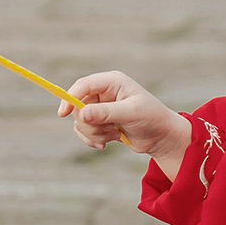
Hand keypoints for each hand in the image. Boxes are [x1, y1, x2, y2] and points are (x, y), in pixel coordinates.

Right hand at [58, 71, 191, 178]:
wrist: (162, 137)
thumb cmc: (152, 118)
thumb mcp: (131, 113)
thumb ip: (106, 113)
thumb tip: (81, 114)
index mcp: (112, 82)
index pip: (83, 85)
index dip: (70, 97)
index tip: (63, 113)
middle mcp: (104, 92)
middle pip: (78, 106)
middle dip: (88, 123)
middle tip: (106, 131)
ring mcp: (101, 108)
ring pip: (80, 121)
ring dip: (93, 133)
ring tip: (113, 135)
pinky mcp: (100, 122)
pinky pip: (84, 131)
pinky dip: (93, 139)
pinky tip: (109, 141)